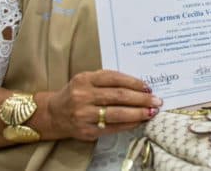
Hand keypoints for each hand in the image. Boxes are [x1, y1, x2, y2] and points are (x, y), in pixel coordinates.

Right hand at [45, 70, 160, 141]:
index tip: (149, 87)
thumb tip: (140, 85)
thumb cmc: (78, 93)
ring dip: (138, 113)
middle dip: (141, 99)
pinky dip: (129, 125)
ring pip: (117, 113)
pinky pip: (112, 128)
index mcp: (85, 79)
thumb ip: (109, 79)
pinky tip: (139, 121)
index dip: (135, 83)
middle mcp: (83, 96)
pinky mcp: (86, 131)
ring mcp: (84, 115)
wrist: (54, 114)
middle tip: (157, 101)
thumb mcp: (88, 79)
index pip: (115, 78)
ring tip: (151, 112)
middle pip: (119, 96)